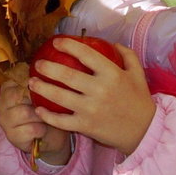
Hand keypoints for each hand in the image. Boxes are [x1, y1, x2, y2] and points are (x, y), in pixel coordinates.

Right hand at [0, 78, 65, 164]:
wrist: (49, 135)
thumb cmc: (44, 110)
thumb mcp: (40, 94)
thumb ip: (37, 85)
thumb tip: (42, 78)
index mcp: (7, 89)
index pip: (17, 81)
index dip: (32, 87)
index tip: (40, 92)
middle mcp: (1, 104)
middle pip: (18, 96)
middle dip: (36, 102)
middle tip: (45, 107)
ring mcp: (4, 121)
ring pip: (25, 113)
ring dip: (40, 116)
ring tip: (44, 118)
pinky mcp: (12, 137)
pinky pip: (31, 129)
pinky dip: (41, 129)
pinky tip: (42, 130)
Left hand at [28, 36, 154, 155]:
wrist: (144, 132)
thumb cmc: (139, 101)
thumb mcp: (137, 74)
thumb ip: (127, 55)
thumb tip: (113, 43)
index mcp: (112, 74)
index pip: (86, 54)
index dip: (68, 45)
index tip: (56, 42)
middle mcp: (100, 90)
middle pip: (66, 75)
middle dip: (47, 67)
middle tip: (37, 64)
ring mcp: (91, 109)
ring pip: (59, 96)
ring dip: (42, 88)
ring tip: (31, 82)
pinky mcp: (86, 126)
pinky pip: (62, 121)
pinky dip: (47, 116)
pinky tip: (39, 109)